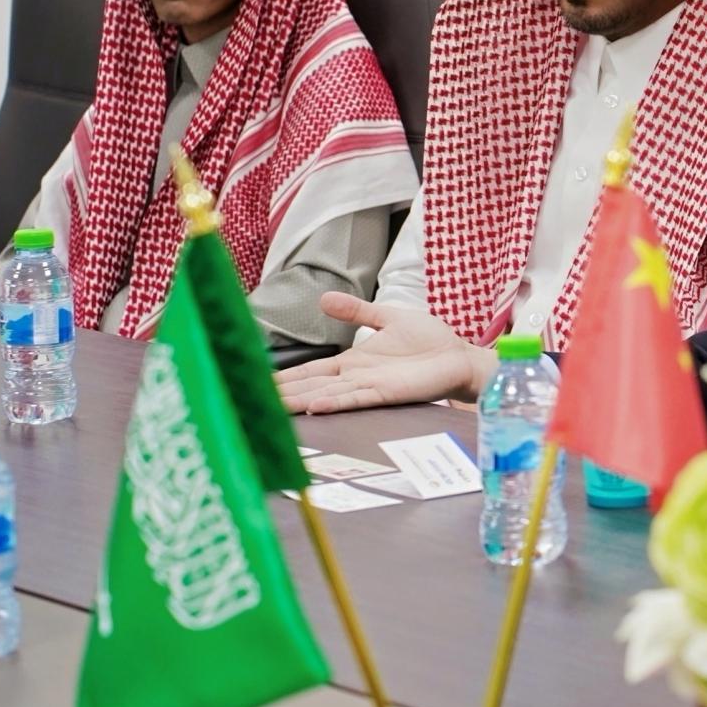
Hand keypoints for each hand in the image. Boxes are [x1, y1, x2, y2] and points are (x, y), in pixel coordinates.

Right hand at [276, 293, 486, 413]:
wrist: (458, 356)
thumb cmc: (428, 340)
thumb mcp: (387, 318)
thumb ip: (356, 312)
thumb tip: (323, 298)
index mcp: (352, 362)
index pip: (311, 370)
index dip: (285, 376)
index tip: (257, 382)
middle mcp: (355, 377)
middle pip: (311, 386)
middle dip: (282, 394)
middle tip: (249, 403)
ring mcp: (369, 387)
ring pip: (327, 395)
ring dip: (300, 401)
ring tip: (273, 408)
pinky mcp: (387, 393)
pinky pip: (356, 398)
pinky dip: (334, 402)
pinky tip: (314, 406)